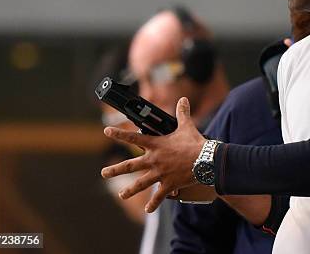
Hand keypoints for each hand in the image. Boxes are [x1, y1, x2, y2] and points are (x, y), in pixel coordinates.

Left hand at [100, 97, 205, 212]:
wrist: (206, 160)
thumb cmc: (195, 143)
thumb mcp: (187, 126)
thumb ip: (182, 113)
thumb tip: (183, 99)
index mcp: (156, 145)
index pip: (134, 138)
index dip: (119, 134)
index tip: (106, 132)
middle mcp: (154, 160)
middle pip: (130, 166)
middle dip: (115, 170)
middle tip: (103, 173)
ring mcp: (160, 174)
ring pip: (140, 183)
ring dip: (129, 190)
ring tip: (121, 195)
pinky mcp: (169, 184)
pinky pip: (159, 196)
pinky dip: (153, 203)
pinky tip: (148, 210)